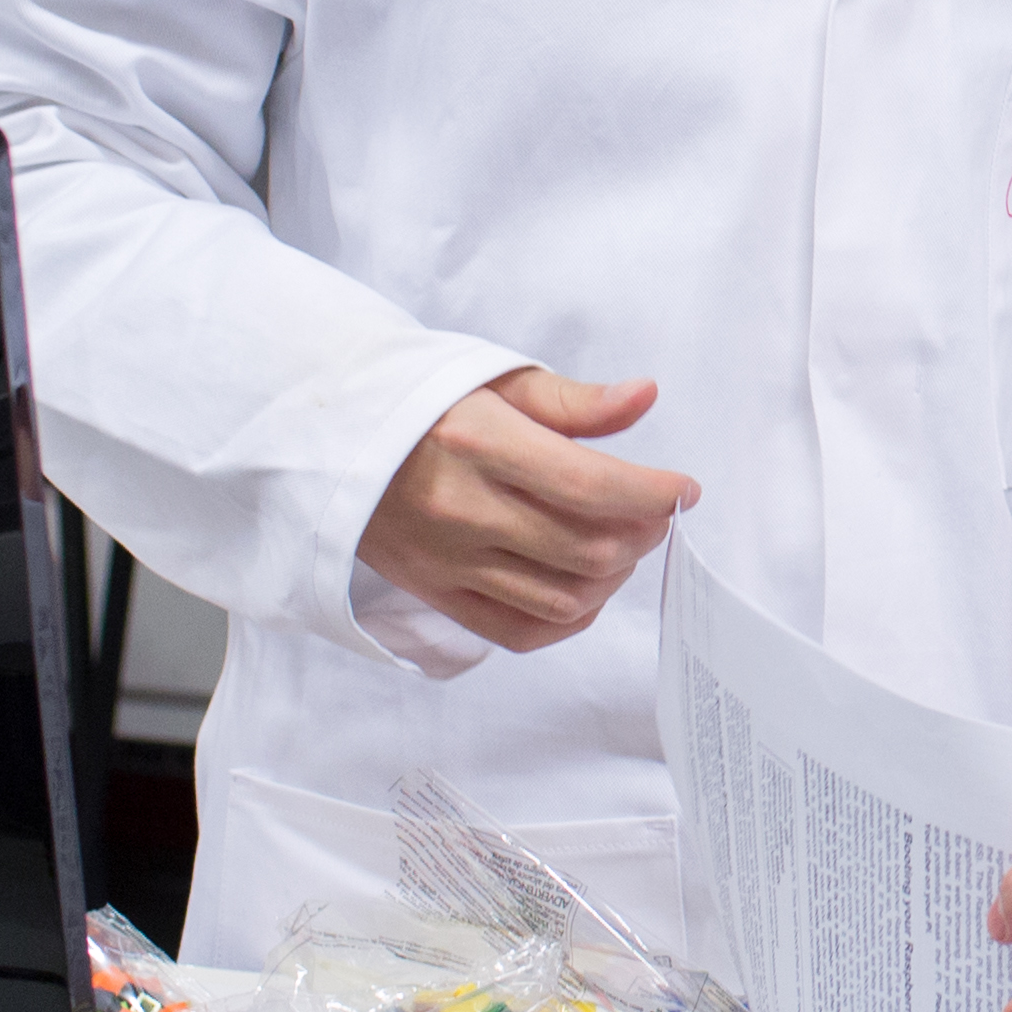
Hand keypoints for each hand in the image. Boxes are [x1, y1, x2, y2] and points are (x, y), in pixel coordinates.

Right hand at [353, 366, 698, 655]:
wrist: (328, 438)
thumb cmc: (420, 401)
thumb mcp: (494, 379)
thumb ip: (574, 400)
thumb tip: (645, 398)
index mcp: (480, 442)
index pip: (591, 486)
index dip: (653, 495)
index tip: (683, 489)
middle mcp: (464, 508)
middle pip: (588, 550)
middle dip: (643, 534)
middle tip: (654, 512)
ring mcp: (449, 560)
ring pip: (564, 598)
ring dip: (614, 577)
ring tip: (622, 544)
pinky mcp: (436, 593)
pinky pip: (521, 632)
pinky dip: (571, 616)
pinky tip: (585, 585)